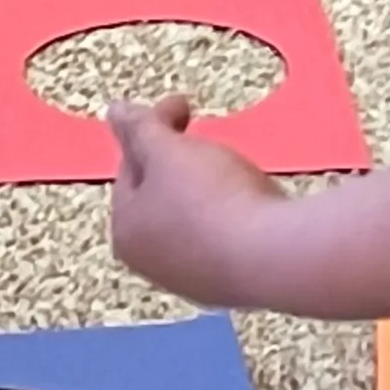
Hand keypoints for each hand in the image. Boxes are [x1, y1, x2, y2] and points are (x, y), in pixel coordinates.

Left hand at [106, 94, 286, 307]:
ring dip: (207, 188)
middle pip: (160, 197)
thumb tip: (115, 109)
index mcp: (127, 231)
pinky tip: (254, 203)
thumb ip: (139, 128)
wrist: (274, 256)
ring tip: (234, 170)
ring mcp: (196, 279)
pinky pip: (225, 238)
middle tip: (206, 140)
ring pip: (194, 218)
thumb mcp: (167, 151)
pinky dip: (233, 214)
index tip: (182, 105)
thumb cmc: (211, 200)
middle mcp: (154, 264)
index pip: (130, 170)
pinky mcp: (235, 285)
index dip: (152, 131)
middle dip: (178, 162)